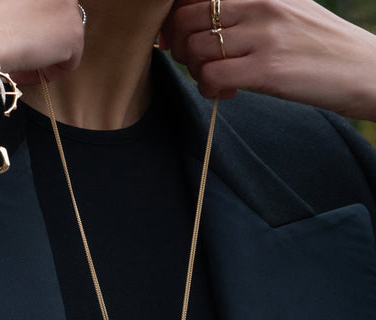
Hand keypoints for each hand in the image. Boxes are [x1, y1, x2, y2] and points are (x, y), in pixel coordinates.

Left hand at [161, 0, 375, 121]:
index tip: (180, 40)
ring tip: (216, 83)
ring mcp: (263, 35)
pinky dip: (208, 90)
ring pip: (195, 49)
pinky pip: (210, 76)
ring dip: (195, 72)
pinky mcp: (267, 69)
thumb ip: (249, 12)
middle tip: (198, 65)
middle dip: (182, 48)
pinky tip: (225, 94)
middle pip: (187, 20)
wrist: (364, 71)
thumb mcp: (287, 13)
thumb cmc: (321, 47)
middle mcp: (260, 4)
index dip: (178, 20)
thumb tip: (208, 23)